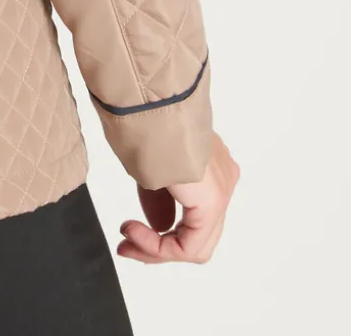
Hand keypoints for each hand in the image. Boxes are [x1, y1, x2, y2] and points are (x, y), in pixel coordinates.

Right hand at [117, 130, 238, 263]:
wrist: (148, 103)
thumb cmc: (143, 118)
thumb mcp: (151, 166)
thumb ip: (161, 199)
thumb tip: (162, 227)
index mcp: (213, 164)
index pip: (195, 217)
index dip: (160, 234)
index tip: (127, 233)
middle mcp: (224, 179)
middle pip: (197, 235)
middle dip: (157, 246)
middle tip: (125, 245)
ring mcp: (223, 191)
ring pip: (195, 245)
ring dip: (155, 248)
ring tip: (126, 239)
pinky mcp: (213, 202)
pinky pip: (189, 244)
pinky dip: (159, 247)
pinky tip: (134, 232)